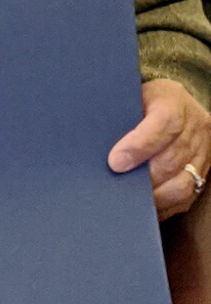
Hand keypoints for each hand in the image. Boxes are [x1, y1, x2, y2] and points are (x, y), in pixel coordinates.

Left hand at [108, 79, 210, 220]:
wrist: (175, 103)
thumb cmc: (145, 100)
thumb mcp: (133, 96)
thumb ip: (121, 117)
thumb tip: (101, 148)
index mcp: (174, 103)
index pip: (162, 126)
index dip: (138, 147)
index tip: (115, 163)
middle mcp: (195, 128)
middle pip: (170, 160)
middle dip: (143, 178)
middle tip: (117, 187)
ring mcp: (203, 152)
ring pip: (182, 183)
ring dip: (154, 196)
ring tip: (130, 199)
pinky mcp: (204, 172)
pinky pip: (188, 197)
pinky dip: (165, 204)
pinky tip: (145, 206)